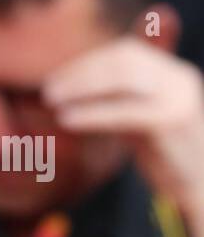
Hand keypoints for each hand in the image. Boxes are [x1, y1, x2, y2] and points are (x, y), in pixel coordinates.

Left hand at [45, 37, 203, 236]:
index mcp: (173, 73)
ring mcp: (178, 98)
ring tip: (51, 100)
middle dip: (81, 72)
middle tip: (48, 89)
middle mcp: (179, 79)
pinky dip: (92, 113)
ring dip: (82, 87)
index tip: (57, 77)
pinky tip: (66, 120)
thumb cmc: (166, 156)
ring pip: (123, 78)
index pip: (126, 52)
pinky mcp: (171, 122)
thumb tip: (73, 89)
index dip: (88, 61)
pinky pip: (124, 111)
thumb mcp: (142, 119)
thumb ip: (118, 99)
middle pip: (123, 60)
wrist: (200, 185)